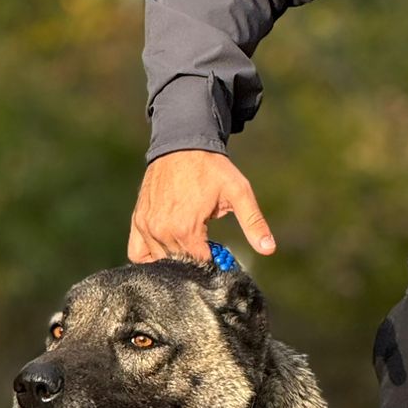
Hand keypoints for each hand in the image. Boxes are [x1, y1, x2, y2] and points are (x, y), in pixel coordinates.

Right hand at [128, 150, 275, 263]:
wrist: (183, 144)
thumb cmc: (212, 168)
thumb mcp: (239, 192)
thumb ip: (254, 223)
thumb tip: (270, 249)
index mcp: (186, 229)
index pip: (200, 264)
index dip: (213, 261)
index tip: (220, 251)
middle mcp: (162, 231)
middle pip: (180, 263)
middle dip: (195, 260)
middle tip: (207, 245)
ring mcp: (146, 227)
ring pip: (160, 261)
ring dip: (175, 258)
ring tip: (190, 243)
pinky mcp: (138, 221)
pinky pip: (137, 252)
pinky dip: (151, 256)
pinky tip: (167, 249)